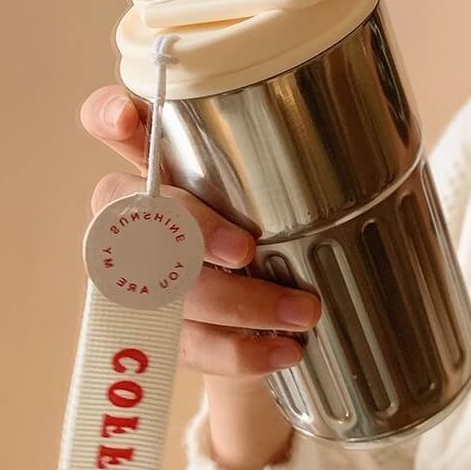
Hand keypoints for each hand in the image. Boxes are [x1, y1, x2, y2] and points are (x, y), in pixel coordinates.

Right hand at [80, 85, 321, 469]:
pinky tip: (285, 350)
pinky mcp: (158, 333)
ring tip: (304, 311)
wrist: (253, 311)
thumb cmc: (259, 226)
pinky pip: (190, 345)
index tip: (128, 121)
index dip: (108, 118)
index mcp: (159, 163)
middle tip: (245, 250)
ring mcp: (138, 276)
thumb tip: (362, 139)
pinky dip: (241, 351)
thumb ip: (285, 166)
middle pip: (135, 212)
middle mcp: (134, 214)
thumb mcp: (271, 191)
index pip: (113, 125)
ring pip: (166, 288)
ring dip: (237, 301)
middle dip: (190, 231)